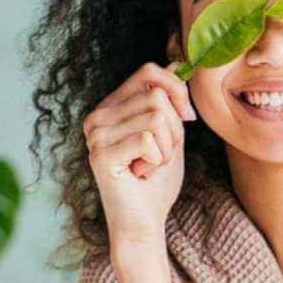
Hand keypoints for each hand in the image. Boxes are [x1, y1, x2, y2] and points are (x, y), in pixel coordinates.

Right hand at [82, 61, 196, 244]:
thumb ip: (168, 99)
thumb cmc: (157, 179)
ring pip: (156, 118)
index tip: (187, 117)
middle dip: (174, 129)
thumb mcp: (169, 132)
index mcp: (111, 106)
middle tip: (160, 154)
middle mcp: (97, 116)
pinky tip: (142, 174)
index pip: (149, 72)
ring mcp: (95, 135)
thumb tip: (177, 61)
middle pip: (157, 97)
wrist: (144, 221)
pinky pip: (149, 140)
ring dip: (167, 147)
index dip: (177, 89)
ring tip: (150, 165)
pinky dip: (158, 160)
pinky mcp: (101, 154)